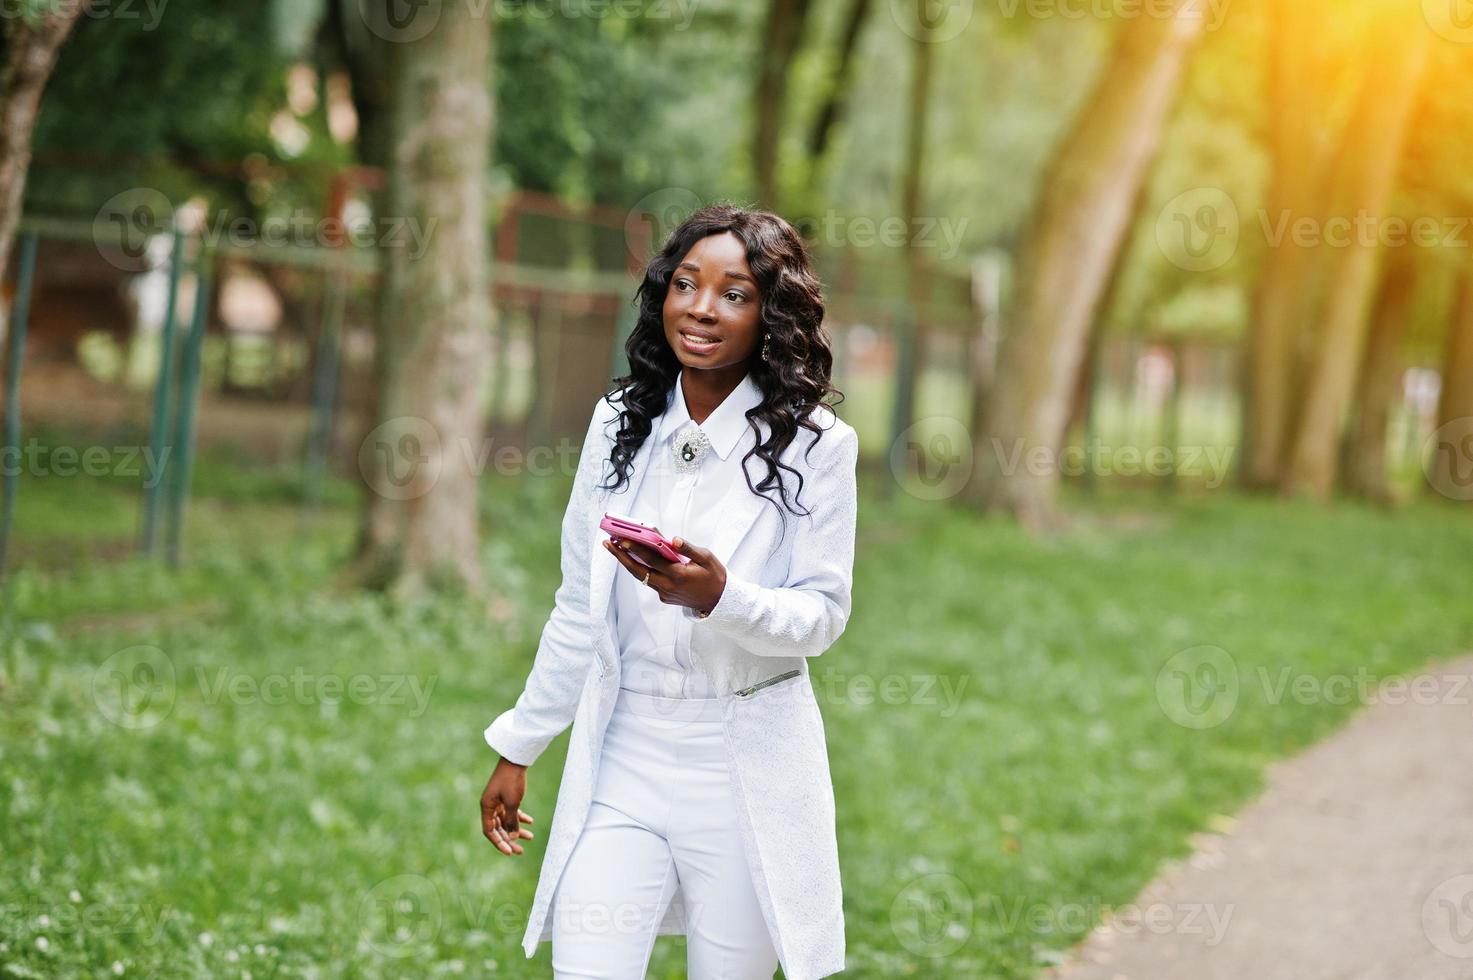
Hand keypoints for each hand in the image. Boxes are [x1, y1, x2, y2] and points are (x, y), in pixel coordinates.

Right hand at [481, 757, 535, 855]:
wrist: (516, 759)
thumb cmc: (512, 780)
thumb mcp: (513, 802)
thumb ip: (511, 821)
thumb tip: (512, 838)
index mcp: (486, 807)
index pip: (489, 831)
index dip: (499, 843)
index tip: (510, 852)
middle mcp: (490, 805)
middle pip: (498, 828)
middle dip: (509, 840)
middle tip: (521, 851)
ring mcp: (498, 801)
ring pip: (506, 821)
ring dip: (516, 830)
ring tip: (530, 838)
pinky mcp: (505, 796)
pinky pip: (511, 811)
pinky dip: (519, 817)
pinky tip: (530, 822)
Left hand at [604, 531, 726, 615]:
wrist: (719, 601)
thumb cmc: (714, 576)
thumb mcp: (706, 558)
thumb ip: (688, 549)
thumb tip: (673, 540)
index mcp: (678, 574)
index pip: (652, 559)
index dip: (636, 548)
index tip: (622, 539)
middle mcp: (668, 585)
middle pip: (638, 571)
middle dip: (621, 556)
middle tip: (608, 543)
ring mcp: (664, 593)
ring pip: (641, 577)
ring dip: (628, 562)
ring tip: (616, 547)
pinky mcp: (664, 596)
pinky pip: (650, 581)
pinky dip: (642, 569)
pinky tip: (636, 558)